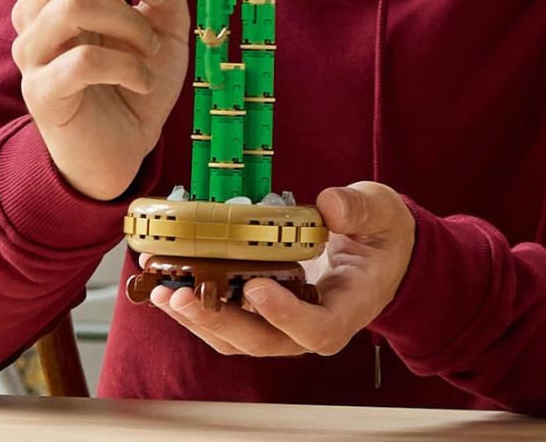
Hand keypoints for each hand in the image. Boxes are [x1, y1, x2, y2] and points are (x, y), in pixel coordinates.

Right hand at [11, 0, 194, 200]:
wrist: (121, 150)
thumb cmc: (137, 78)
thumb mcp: (166, 21)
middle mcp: (41, 8)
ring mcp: (34, 49)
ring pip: (73, 3)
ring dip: (130, 21)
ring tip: (151, 47)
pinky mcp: (40, 90)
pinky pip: (80, 61)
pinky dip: (126, 66)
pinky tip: (141, 82)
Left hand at [142, 182, 414, 355]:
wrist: (382, 253)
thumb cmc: (382, 233)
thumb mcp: (382, 211)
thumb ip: (359, 209)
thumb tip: (329, 205)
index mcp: (349, 306)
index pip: (317, 328)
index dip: (284, 315)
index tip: (255, 288)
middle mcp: (315, 325)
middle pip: (265, 341)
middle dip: (220, 321)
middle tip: (181, 295)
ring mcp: (288, 324)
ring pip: (240, 339)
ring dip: (199, 320)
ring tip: (163, 293)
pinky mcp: (268, 314)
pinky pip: (231, 322)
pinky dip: (200, 308)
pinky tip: (171, 287)